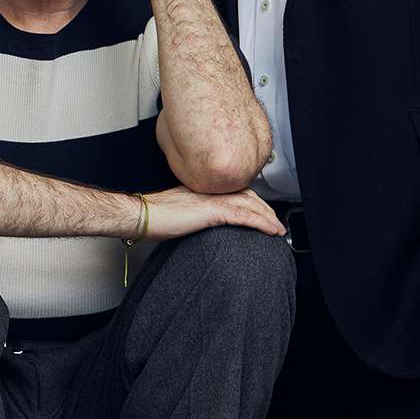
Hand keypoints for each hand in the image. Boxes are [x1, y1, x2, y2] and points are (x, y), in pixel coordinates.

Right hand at [138, 185, 284, 239]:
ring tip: (278, 229)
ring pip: (250, 204)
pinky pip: (244, 216)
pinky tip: (270, 230)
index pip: (235, 191)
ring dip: (268, 216)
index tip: (262, 211)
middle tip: (276, 221)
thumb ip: (195, 213)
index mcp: (203, 189)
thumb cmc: (153, 215)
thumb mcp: (180, 211)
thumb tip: (201, 222)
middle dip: (265, 207)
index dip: (252, 200)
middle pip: (247, 194)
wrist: (141, 214)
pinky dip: (261, 222)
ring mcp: (213, 199)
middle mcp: (211, 190)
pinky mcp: (213, 211)